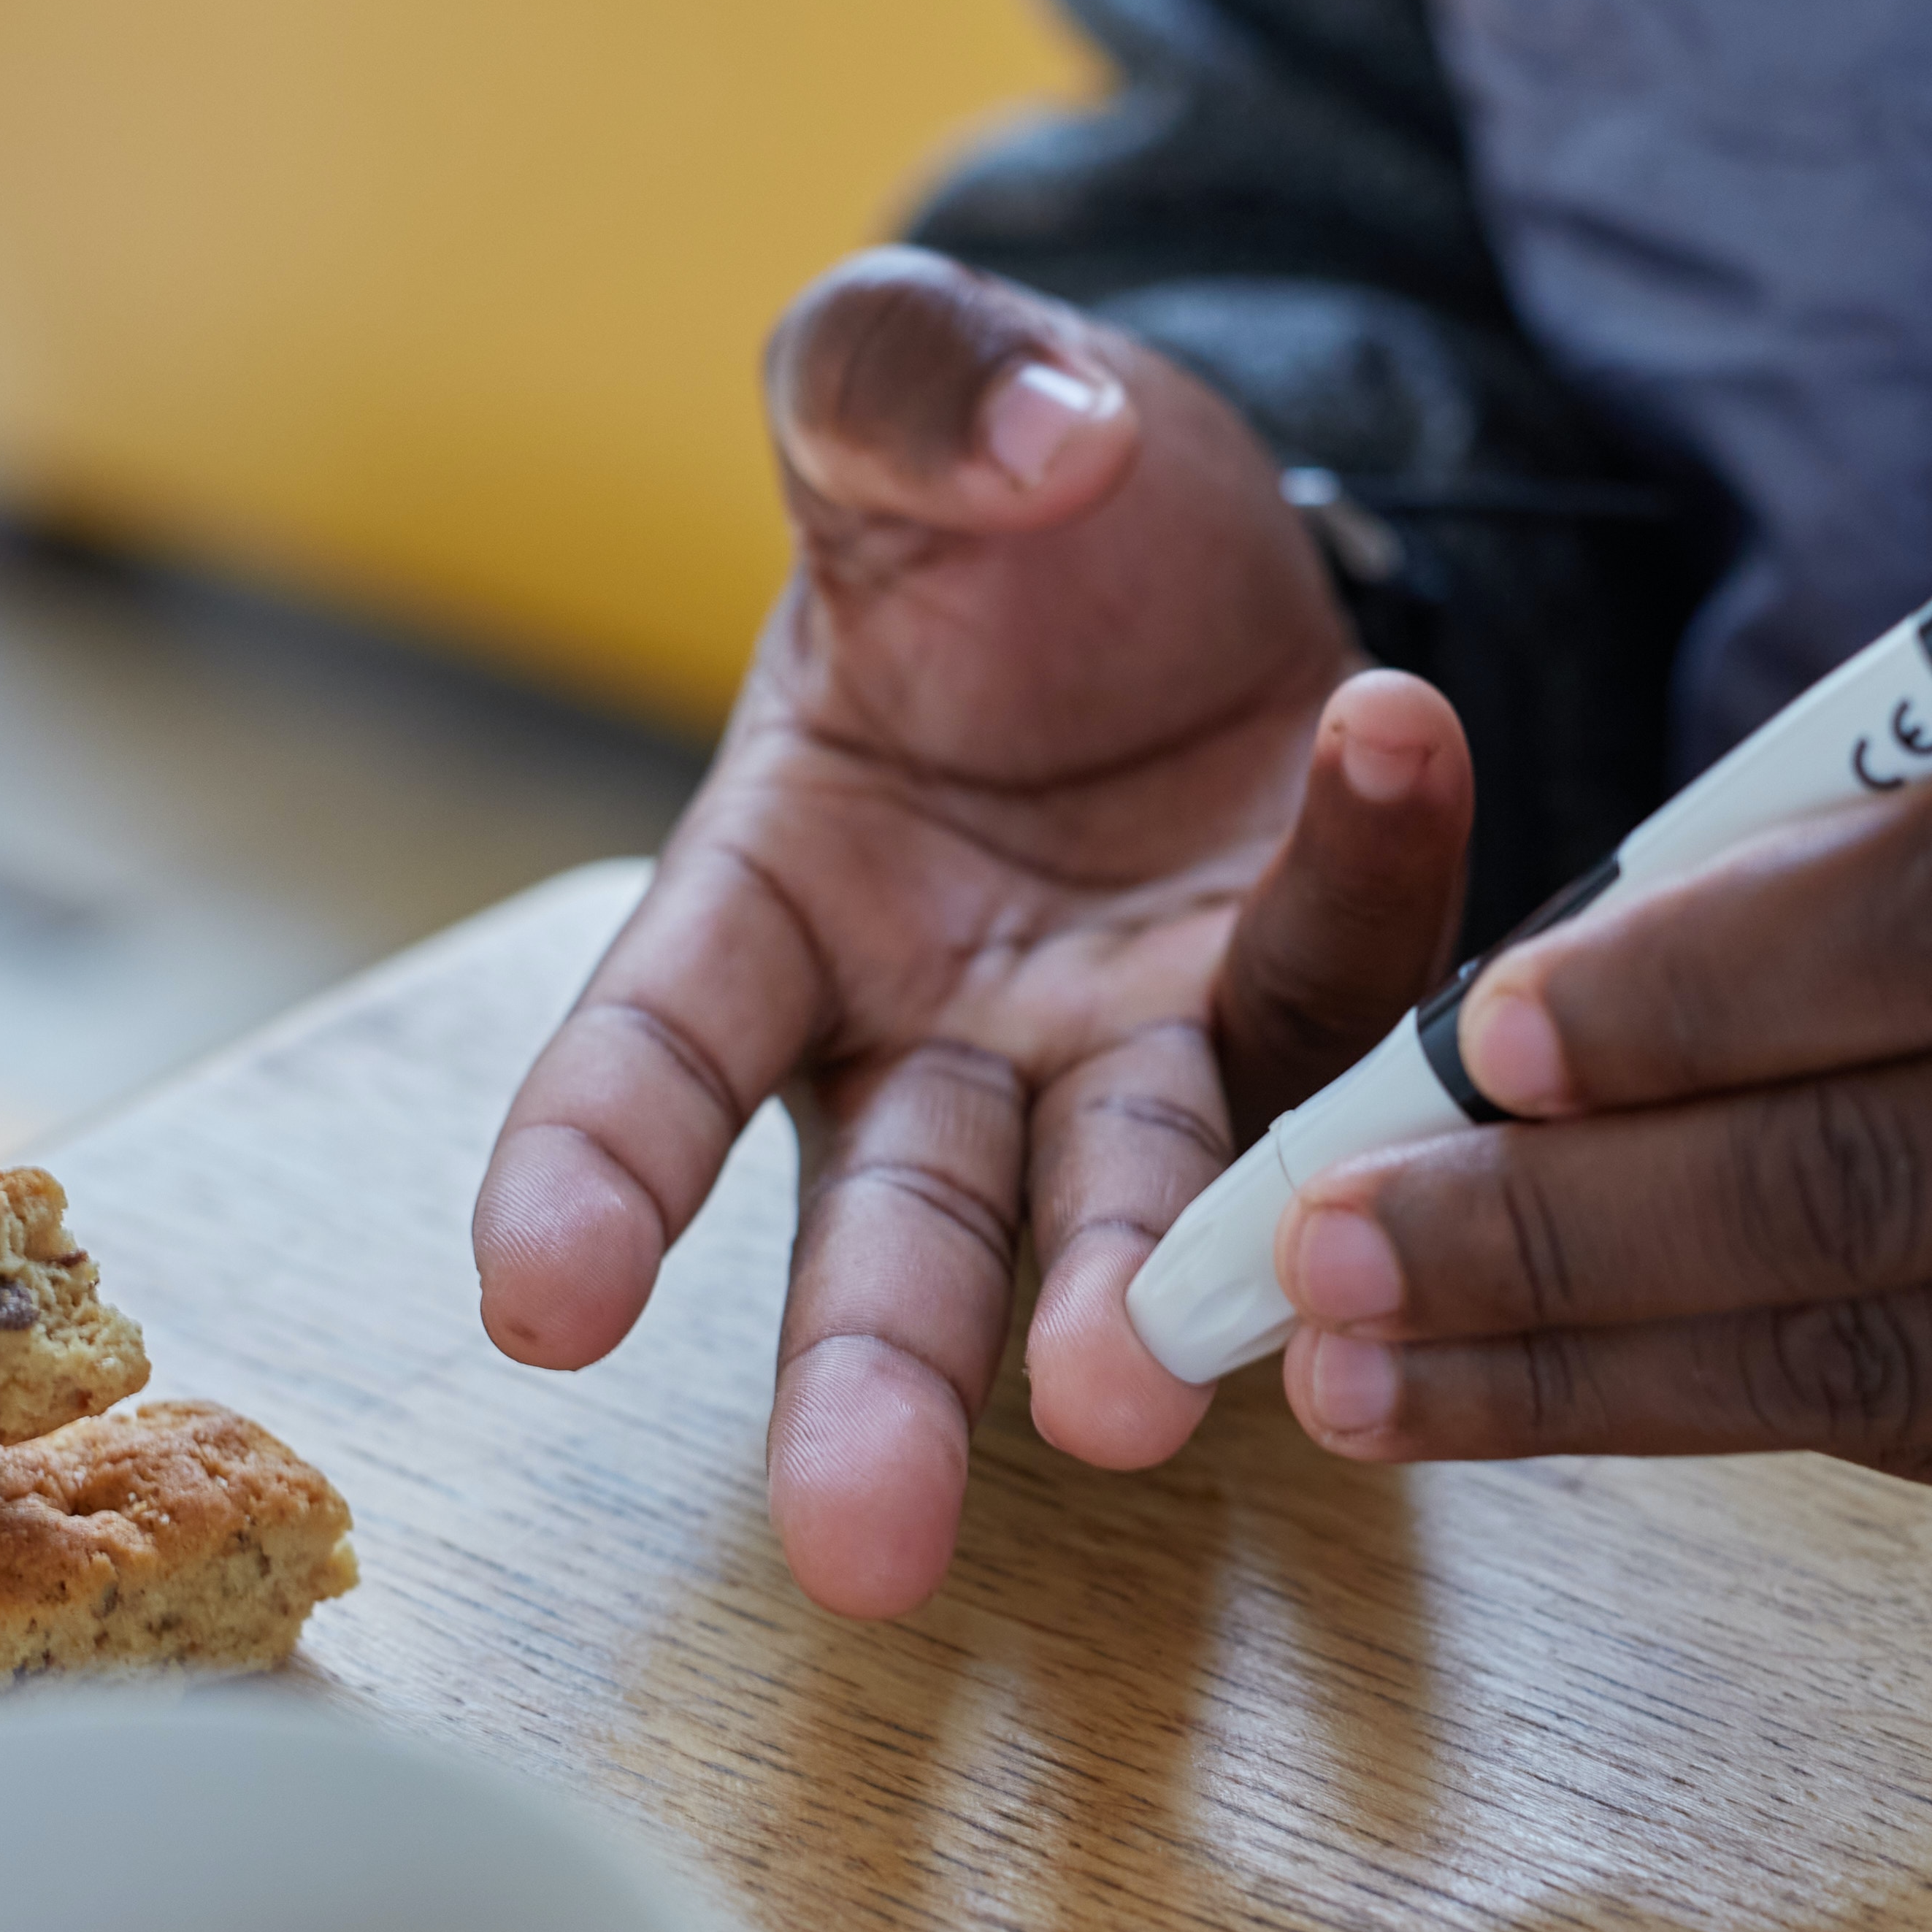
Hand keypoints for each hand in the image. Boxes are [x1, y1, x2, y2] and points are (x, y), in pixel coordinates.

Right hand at [476, 250, 1471, 1616]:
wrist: (1198, 518)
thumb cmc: (985, 499)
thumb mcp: (897, 388)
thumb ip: (893, 382)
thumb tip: (1031, 437)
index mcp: (771, 904)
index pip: (656, 1058)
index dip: (593, 1180)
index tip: (536, 1310)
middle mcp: (942, 1028)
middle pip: (895, 1227)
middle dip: (873, 1380)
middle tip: (862, 1548)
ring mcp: (1136, 1043)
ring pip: (1125, 1200)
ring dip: (1129, 1298)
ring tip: (1127, 1402)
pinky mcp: (1311, 1001)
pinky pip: (1348, 969)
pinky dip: (1377, 867)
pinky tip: (1395, 745)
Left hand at [1267, 692, 1931, 1629]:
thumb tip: (1603, 976)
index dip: (1704, 968)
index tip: (1479, 1027)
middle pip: (1891, 1154)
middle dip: (1563, 1209)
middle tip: (1321, 1243)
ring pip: (1888, 1340)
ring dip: (1589, 1359)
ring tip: (1367, 1366)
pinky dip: (1725, 1419)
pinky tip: (1554, 1406)